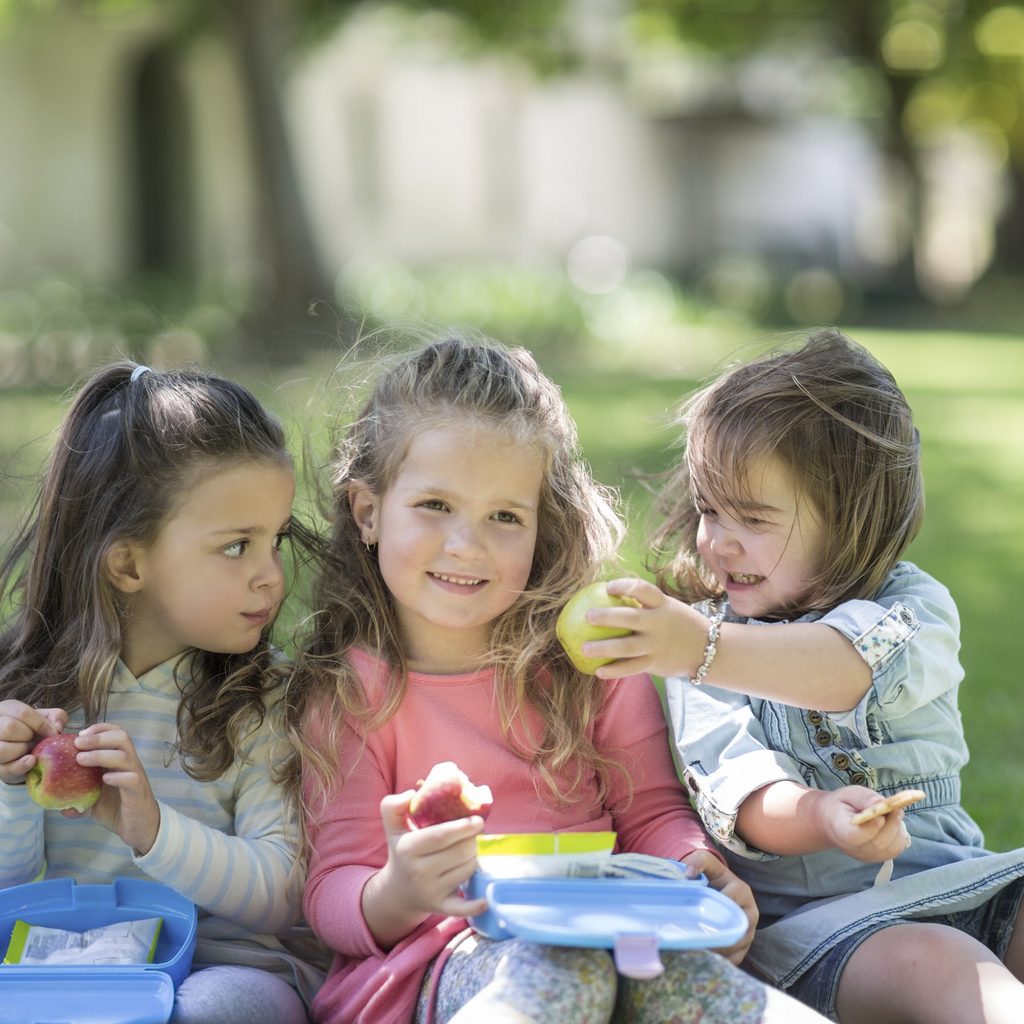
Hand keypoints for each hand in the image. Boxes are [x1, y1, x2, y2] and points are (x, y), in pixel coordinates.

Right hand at [0, 701, 65, 784]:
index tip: (53, 733)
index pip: (22, 713)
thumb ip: (56, 716)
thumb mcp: (46, 719)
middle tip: (34, 740)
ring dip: (21, 750)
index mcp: (6, 709)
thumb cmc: (34, 731)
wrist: (24, 752)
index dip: (41, 724)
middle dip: (28, 736)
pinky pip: (5, 769)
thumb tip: (57, 727)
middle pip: (10, 728)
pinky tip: (31, 761)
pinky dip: (20, 766)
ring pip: (2, 749)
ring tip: (29, 750)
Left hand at [72, 723, 160, 854]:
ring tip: (81, 759)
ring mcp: (135, 776)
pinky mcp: (138, 791)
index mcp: (119, 761)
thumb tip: (56, 804)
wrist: (139, 827)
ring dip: (101, 754)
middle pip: (121, 737)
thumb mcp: (92, 801)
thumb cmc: (117, 809)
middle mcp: (129, 764)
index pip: (115, 733)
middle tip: (78, 743)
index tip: (79, 734)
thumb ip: (77, 798)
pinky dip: (117, 776)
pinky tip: (104, 780)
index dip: (99, 729)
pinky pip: (131, 778)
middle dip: (98, 737)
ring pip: (124, 756)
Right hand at [362, 791, 486, 948]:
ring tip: (468, 850)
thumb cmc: (402, 851)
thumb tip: (412, 793)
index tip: (478, 820)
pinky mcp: (440, 907)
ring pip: (466, 870)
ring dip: (474, 857)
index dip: (463, 827)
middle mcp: (418, 872)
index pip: (441, 836)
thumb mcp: (393, 827)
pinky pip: (460, 908)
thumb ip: (394, 806)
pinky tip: (485, 900)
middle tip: (474, 833)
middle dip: (472, 840)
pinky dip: (474, 906)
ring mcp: (430, 891)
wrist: (397, 891)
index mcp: (408, 848)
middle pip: (460, 852)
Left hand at [579, 578, 708, 679]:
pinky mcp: (656, 663)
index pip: (642, 589)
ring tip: (584, 648)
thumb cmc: (680, 624)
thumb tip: (611, 596)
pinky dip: (614, 670)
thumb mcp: (669, 608)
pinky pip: (631, 668)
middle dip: (607, 617)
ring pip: (626, 647)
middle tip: (587, 616)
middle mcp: (659, 623)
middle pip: (630, 618)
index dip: (624, 586)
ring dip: (603, 648)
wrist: (709, 650)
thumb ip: (646, 604)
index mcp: (663, 604)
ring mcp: (657, 645)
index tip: (608, 587)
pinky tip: (598, 671)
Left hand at [681, 849, 757, 964]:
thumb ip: (698, 861)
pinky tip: (706, 959)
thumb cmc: (709, 874)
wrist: (713, 887)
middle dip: (722, 936)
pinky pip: (736, 958)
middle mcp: (749, 913)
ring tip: (700, 951)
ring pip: (739, 947)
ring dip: (721, 952)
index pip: (733, 902)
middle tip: (700, 940)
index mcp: (742, 891)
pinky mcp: (742, 945)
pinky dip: (723, 961)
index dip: (718, 908)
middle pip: (740, 930)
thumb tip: (689, 875)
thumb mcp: (705, 861)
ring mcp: (748, 931)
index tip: (700, 914)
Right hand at [818, 786, 910, 862]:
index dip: (871, 827)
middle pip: (878, 843)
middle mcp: (854, 848)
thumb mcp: (849, 794)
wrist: (835, 822)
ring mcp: (867, 856)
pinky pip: (896, 848)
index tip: (881, 815)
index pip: (856, 836)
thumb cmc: (843, 805)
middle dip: (891, 824)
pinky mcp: (879, 858)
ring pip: (892, 847)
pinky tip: (892, 823)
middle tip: (895, 807)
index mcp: (841, 830)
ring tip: (892, 814)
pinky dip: (899, 834)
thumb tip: (881, 802)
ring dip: (897, 829)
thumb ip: (864, 797)